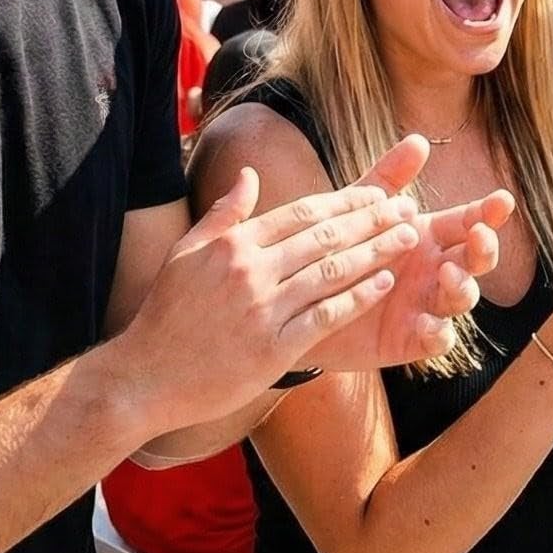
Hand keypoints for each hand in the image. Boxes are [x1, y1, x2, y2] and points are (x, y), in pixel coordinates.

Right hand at [111, 143, 429, 431]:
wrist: (143, 378)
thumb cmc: (165, 315)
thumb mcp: (186, 253)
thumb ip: (224, 213)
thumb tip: (250, 174)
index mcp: (233, 243)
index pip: (303, 212)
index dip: (346, 202)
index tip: (378, 194)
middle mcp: (250, 270)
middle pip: (325, 236)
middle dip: (372, 220)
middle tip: (407, 209)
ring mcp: (263, 309)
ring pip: (332, 271)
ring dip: (376, 252)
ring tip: (408, 239)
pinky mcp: (273, 348)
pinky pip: (327, 315)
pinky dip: (359, 297)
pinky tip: (385, 284)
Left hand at [315, 177, 511, 372]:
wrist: (298, 302)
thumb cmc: (335, 250)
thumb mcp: (357, 210)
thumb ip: (388, 177)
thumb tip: (417, 139)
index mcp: (428, 237)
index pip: (468, 221)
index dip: (487, 212)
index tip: (502, 200)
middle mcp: (434, 271)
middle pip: (475, 259)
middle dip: (484, 248)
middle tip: (479, 235)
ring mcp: (426, 305)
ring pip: (462, 298)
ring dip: (463, 286)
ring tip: (448, 273)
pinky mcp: (410, 340)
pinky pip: (437, 340)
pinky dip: (438, 333)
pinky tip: (428, 324)